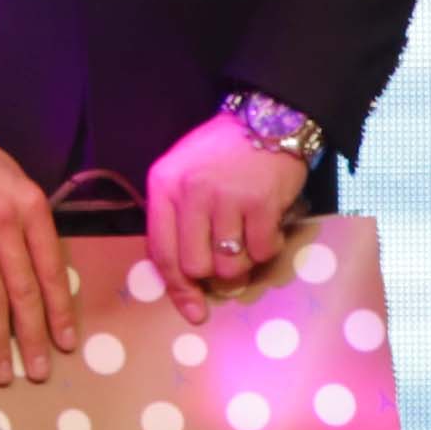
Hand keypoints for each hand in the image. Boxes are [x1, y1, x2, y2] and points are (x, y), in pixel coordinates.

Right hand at [0, 128, 72, 385]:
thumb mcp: (11, 178)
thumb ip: (25, 218)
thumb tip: (34, 262)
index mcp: (31, 207)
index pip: (53, 268)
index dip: (60, 310)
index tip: (66, 341)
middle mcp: (7, 224)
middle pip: (26, 291)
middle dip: (34, 336)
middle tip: (40, 370)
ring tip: (3, 373)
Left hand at [143, 111, 310, 317]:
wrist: (267, 119)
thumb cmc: (222, 153)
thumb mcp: (183, 174)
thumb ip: (177, 218)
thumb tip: (186, 278)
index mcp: (163, 186)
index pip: (161, 253)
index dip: (177, 289)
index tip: (192, 310)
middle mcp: (190, 192)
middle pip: (196, 266)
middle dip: (215, 274)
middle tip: (230, 262)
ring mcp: (226, 197)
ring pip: (230, 264)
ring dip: (243, 263)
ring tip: (248, 239)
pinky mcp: (261, 202)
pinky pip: (261, 251)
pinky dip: (268, 248)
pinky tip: (268, 227)